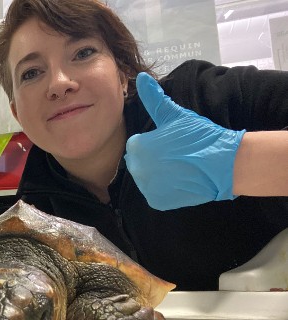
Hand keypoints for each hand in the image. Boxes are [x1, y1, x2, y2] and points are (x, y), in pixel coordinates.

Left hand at [124, 72, 244, 210]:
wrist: (223, 164)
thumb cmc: (199, 136)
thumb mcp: (175, 115)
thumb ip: (154, 98)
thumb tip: (141, 77)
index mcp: (137, 146)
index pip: (138, 145)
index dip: (155, 143)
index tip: (171, 143)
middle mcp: (136, 168)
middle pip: (139, 162)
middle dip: (153, 159)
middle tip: (176, 155)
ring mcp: (146, 187)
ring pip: (146, 178)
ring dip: (157, 174)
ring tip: (179, 167)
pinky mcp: (156, 201)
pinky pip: (154, 194)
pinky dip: (165, 190)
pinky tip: (180, 181)